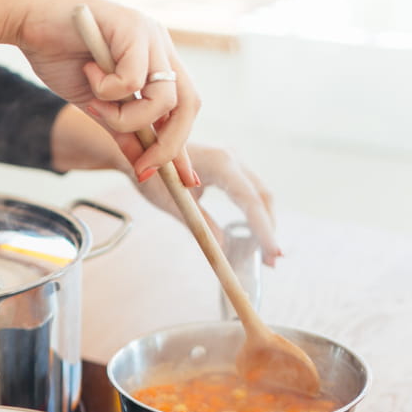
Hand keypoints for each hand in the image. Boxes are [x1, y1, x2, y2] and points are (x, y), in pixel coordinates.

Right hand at [5, 0, 199, 185]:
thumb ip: (121, 131)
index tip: (184, 181)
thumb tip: (142, 166)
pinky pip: (133, 81)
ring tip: (95, 105)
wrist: (27, 19)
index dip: (183, 145)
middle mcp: (160, 46)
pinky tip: (89, 73)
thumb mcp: (95, 105)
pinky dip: (108, 90)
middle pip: (188, 104)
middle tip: (144, 168)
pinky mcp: (132, 27)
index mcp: (156, 61)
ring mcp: (149, 35)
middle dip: (169, 144)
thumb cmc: (58, 55)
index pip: (184, 108)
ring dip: (125, 117)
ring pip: (161, 98)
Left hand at [138, 142, 282, 265]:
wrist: (138, 150)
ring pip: (259, 195)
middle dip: (269, 230)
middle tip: (272, 261)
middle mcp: (232, 158)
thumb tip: (223, 251)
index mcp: (220, 163)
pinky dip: (254, 215)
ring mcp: (232, 160)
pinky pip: (249, 192)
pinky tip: (254, 237)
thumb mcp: (175, 204)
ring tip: (265, 255)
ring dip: (264, 224)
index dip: (264, 229)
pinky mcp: (228, 167)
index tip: (273, 254)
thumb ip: (202, 226)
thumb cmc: (152, 174)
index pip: (250, 201)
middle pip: (262, 197)